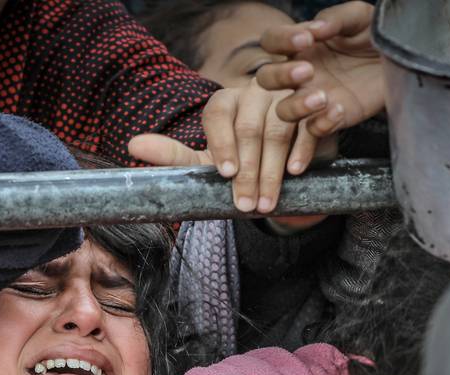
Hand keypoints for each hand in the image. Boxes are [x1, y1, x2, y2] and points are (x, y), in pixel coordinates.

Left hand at [129, 79, 337, 215]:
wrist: (285, 169)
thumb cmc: (240, 164)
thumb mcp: (206, 163)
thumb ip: (173, 155)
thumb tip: (133, 146)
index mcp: (225, 102)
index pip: (218, 116)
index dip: (222, 145)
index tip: (226, 174)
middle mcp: (255, 92)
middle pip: (250, 128)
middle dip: (249, 172)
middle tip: (248, 206)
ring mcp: (287, 97)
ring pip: (279, 128)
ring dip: (273, 169)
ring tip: (269, 202)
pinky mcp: (316, 109)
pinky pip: (311, 125)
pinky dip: (304, 149)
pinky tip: (297, 172)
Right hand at [256, 1, 383, 162]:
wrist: (400, 58)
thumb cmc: (374, 35)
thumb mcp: (358, 16)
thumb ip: (336, 18)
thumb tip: (318, 28)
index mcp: (301, 46)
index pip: (272, 41)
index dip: (282, 40)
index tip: (306, 38)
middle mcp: (300, 74)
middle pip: (267, 79)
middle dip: (281, 75)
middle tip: (307, 70)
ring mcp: (312, 99)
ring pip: (284, 111)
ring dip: (297, 106)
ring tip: (322, 97)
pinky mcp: (331, 119)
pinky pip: (313, 130)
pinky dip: (322, 124)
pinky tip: (339, 111)